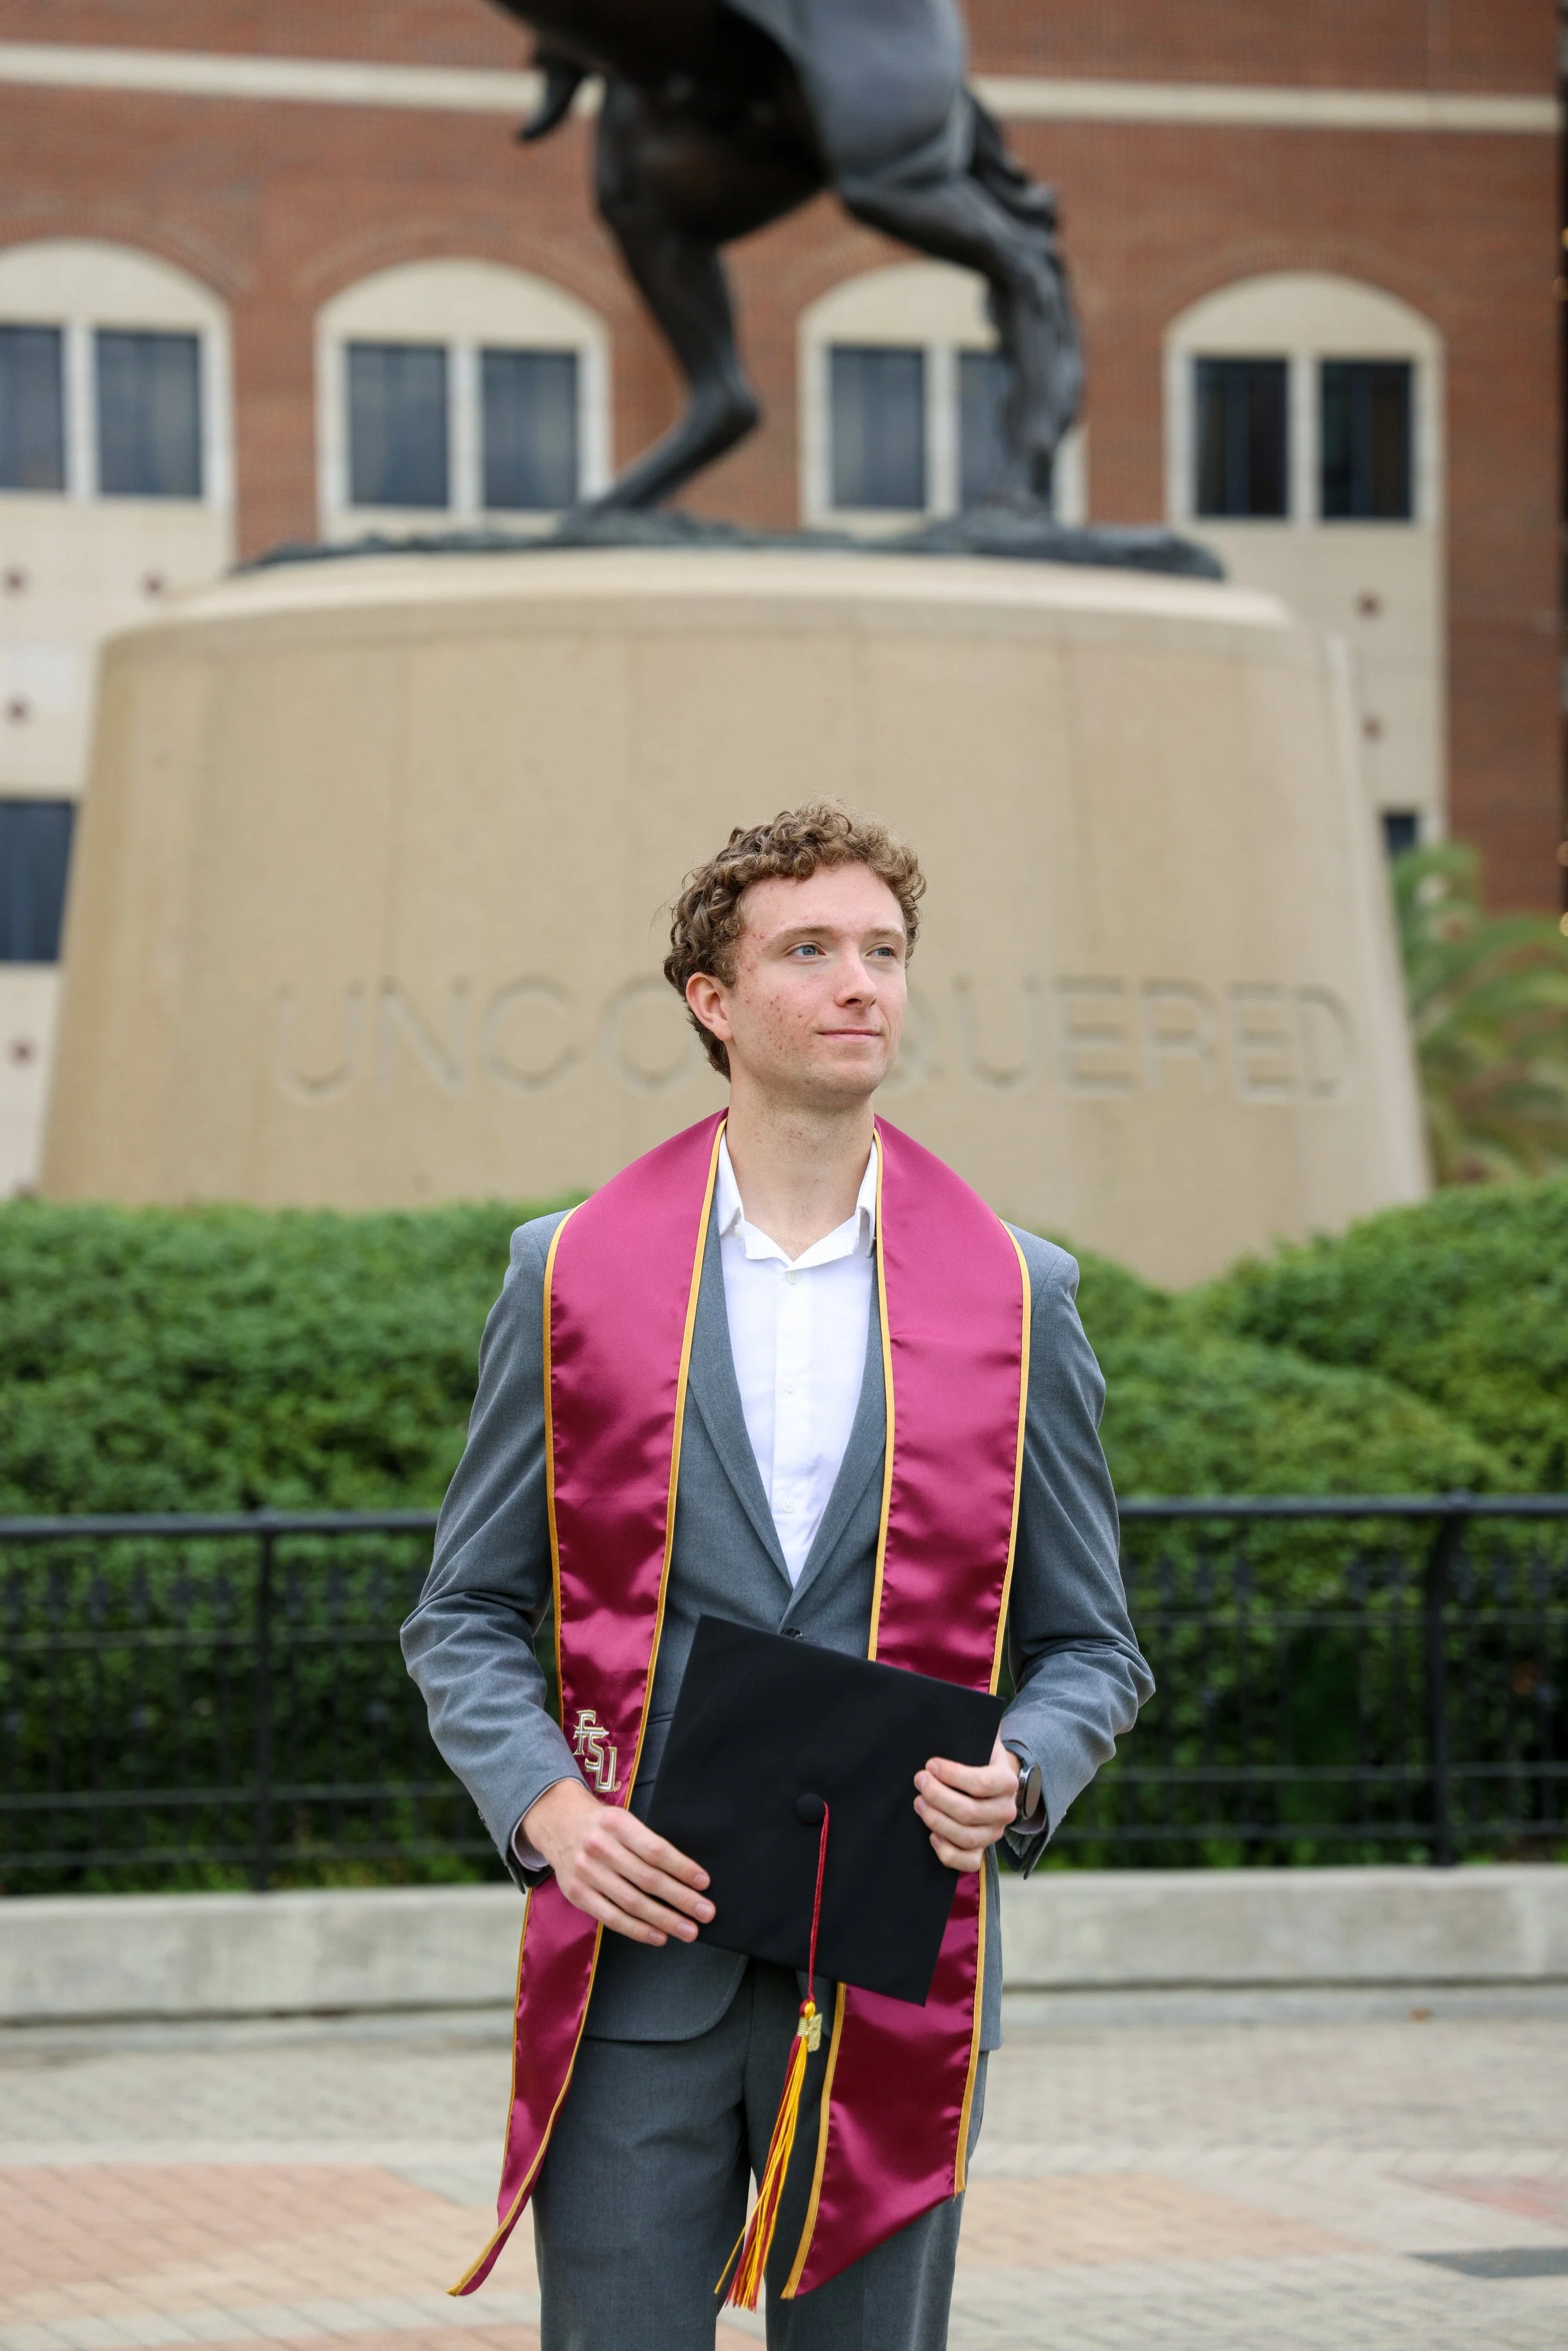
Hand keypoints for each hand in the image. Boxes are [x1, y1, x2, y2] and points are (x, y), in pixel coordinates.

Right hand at [523, 1777, 714, 1945]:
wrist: (558, 1824)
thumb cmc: (603, 1826)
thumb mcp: (624, 1820)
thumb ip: (648, 1843)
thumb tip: (687, 1876)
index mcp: (618, 1824)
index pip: (655, 1850)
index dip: (681, 1868)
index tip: (703, 1883)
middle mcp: (600, 1847)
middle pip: (647, 1879)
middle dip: (681, 1899)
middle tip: (706, 1913)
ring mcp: (586, 1872)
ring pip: (632, 1902)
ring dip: (665, 1919)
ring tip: (689, 1930)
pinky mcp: (577, 1894)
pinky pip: (611, 1917)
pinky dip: (638, 1930)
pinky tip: (659, 1936)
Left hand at [914, 1734, 1018, 1873]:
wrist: (993, 1778)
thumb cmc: (978, 1756)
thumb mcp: (980, 1739)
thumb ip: (968, 1731)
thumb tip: (940, 1715)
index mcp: (1007, 1780)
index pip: (982, 1783)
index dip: (953, 1775)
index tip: (930, 1765)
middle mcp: (1006, 1810)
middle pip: (970, 1812)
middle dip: (938, 1797)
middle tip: (919, 1781)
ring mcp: (994, 1833)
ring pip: (966, 1837)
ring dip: (936, 1821)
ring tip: (919, 1803)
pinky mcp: (982, 1849)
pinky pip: (968, 1862)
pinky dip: (947, 1852)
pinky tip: (932, 1835)